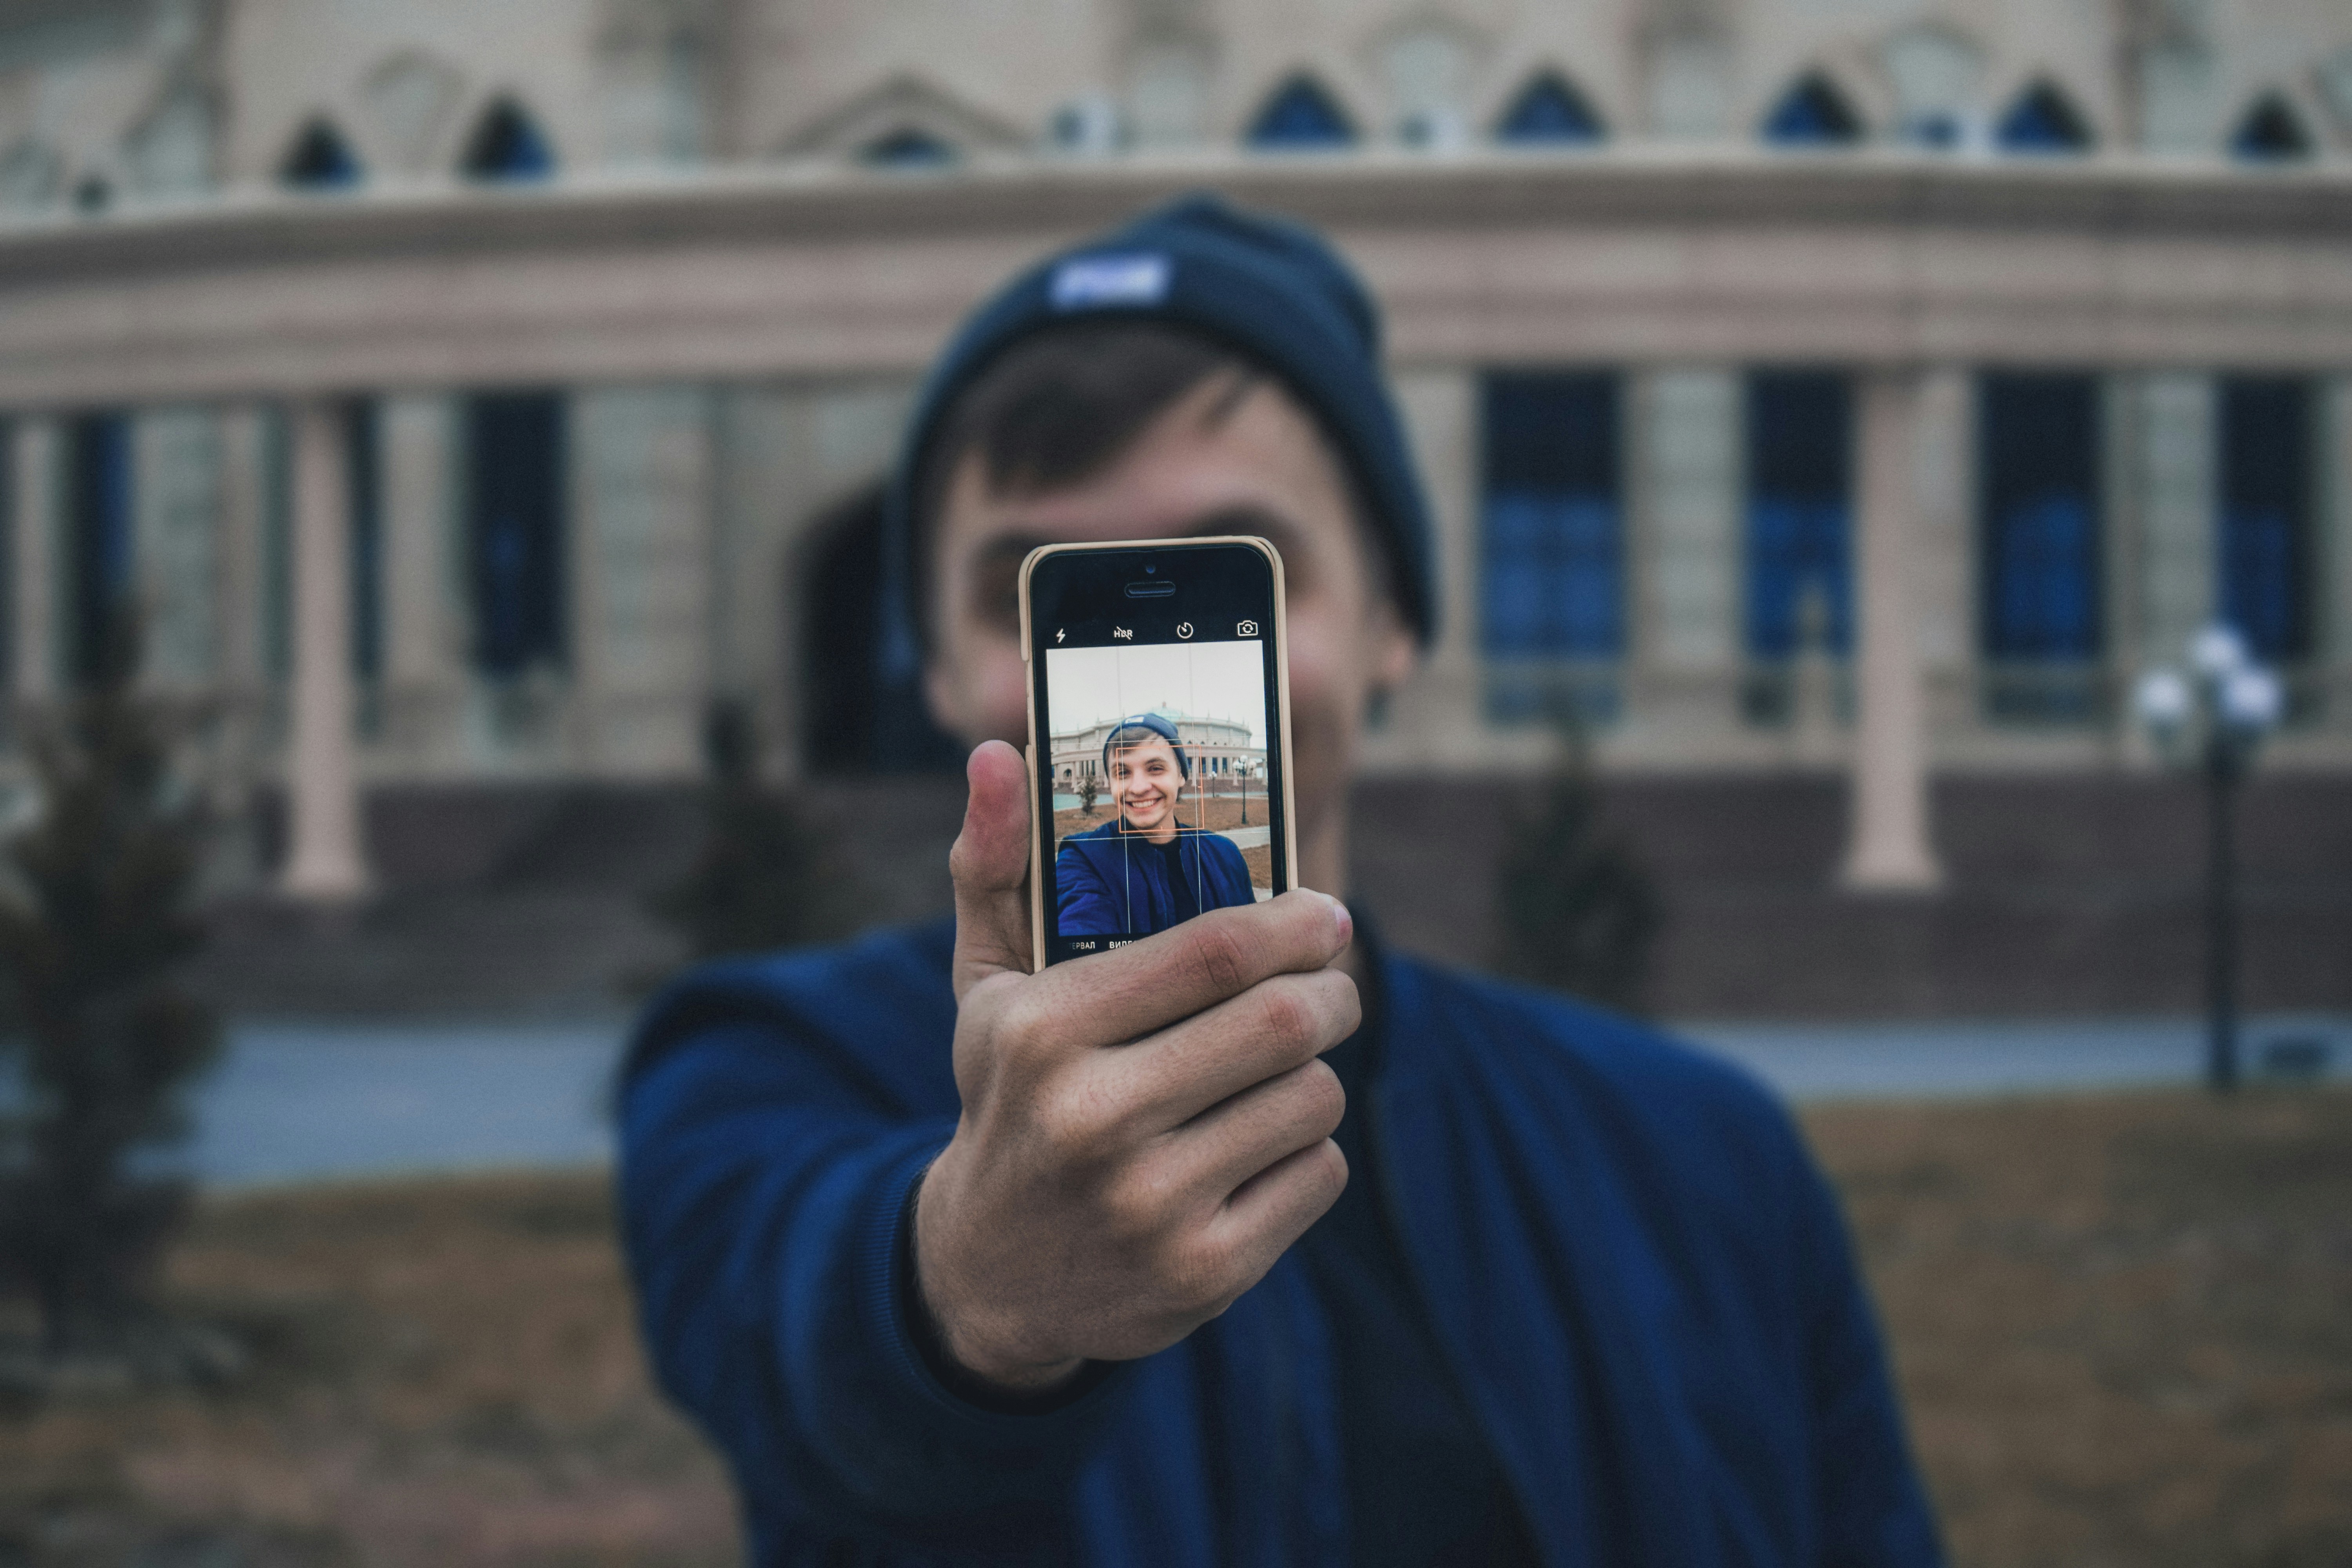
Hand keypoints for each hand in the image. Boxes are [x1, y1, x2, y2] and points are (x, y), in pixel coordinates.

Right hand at [913, 741, 1356, 1393]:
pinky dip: (1307, 1149)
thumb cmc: (1009, 1097)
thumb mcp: (986, 987)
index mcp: (1044, 1034)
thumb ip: (994, 866)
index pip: (1215, 951)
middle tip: (1331, 982)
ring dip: (1314, 1072)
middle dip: (1330, 991)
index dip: (1297, 922)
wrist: (990, 1273)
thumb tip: (997, 754)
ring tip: (1279, 1067)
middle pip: (1281, 1022)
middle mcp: (1094, 1121)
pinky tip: (1257, 1144)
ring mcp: (1153, 1206)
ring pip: (1311, 1097)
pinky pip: (1318, 1174)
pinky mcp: (1206, 1270)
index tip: (1326, 914)